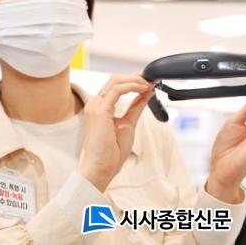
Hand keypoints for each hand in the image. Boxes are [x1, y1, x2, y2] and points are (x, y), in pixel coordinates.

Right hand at [78, 74, 153, 191]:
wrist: (101, 168)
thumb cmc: (111, 153)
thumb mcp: (128, 124)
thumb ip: (136, 107)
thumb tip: (146, 94)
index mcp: (100, 107)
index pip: (115, 85)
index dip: (132, 81)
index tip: (148, 83)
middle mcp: (95, 104)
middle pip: (115, 79)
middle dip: (135, 77)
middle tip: (150, 81)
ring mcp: (96, 106)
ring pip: (115, 80)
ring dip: (135, 80)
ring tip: (148, 85)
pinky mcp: (100, 110)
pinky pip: (117, 90)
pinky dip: (131, 86)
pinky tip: (142, 89)